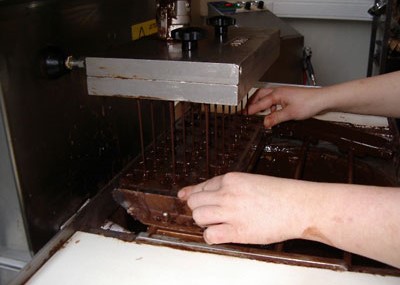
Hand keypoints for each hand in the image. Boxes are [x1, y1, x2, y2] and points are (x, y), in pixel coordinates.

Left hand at [177, 172, 305, 244]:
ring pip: (198, 216)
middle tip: (210, 214)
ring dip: (204, 222)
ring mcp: (231, 212)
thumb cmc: (280, 194)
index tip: (185, 197)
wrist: (300, 206)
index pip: (202, 186)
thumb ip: (229, 186)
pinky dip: (211, 236)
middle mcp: (227, 193)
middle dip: (199, 209)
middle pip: (195, 202)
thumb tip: (209, 191)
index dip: (193, 193)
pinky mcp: (237, 231)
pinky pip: (210, 235)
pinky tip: (221, 234)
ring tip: (217, 223)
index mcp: (231, 179)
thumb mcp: (252, 181)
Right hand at [246, 87, 323, 127]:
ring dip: (261, 103)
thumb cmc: (309, 103)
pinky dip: (269, 105)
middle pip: (260, 95)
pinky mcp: (288, 96)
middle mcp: (279, 91)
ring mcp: (284, 93)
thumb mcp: (290, 114)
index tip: (244, 114)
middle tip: (247, 110)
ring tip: (257, 111)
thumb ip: (276, 118)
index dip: (251, 109)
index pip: (260, 102)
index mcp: (277, 94)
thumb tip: (265, 123)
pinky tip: (272, 112)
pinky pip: (274, 99)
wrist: (322, 99)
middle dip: (252, 102)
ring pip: (267, 96)